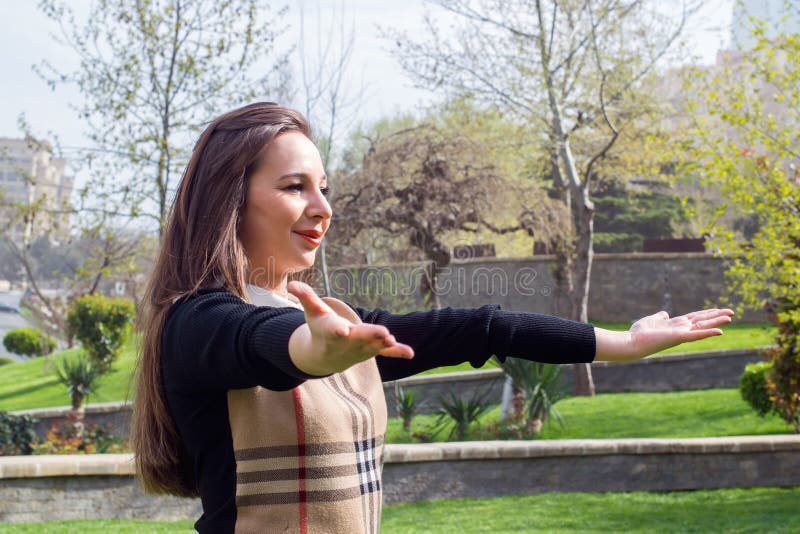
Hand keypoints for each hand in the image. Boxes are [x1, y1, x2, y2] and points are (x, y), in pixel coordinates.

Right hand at [286, 281, 413, 375]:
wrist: (325, 356)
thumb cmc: (319, 329)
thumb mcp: (311, 312)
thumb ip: (306, 297)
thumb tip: (292, 284)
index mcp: (331, 332)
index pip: (333, 331)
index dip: (338, 330)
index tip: (343, 331)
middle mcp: (347, 342)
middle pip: (359, 339)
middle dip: (370, 336)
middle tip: (383, 333)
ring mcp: (360, 348)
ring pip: (373, 346)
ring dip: (382, 344)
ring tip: (390, 339)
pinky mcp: (371, 350)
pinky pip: (385, 353)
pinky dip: (397, 352)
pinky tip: (410, 353)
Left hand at [595, 308, 734, 361]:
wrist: (632, 343)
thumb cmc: (638, 333)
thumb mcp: (650, 320)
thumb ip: (659, 317)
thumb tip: (665, 314)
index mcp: (675, 325)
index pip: (694, 318)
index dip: (706, 313)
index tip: (718, 310)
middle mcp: (680, 330)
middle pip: (702, 321)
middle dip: (716, 316)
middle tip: (731, 312)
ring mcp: (681, 334)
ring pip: (702, 326)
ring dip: (716, 322)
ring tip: (730, 317)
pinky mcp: (679, 337)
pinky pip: (696, 335)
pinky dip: (708, 333)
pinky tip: (720, 331)